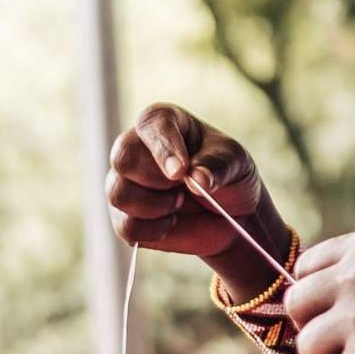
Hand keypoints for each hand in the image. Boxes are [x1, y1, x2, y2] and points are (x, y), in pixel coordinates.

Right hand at [106, 104, 286, 285]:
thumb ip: (218, 165)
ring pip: (118, 193)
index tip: (181, 172)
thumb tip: (197, 179)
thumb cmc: (230, 175)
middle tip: (183, 188)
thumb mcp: (236, 163)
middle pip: (123, 158)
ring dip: (155, 206)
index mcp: (163, 123)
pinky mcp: (125, 216)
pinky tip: (172, 222)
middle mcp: (137, 148)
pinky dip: (154, 230)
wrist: (232, 215)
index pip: (150, 126)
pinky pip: (125, 226)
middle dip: (156, 180)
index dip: (163, 149)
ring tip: (180, 203)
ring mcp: (126, 183)